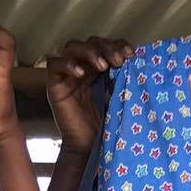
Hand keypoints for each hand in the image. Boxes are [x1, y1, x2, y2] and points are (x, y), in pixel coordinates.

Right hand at [44, 35, 133, 152]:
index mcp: (98, 70)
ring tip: (102, 66)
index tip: (131, 54)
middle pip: (91, 43)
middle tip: (118, 60)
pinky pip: (54, 64)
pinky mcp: (54, 85)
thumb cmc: (104, 125)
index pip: (106, 46)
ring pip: (72, 47)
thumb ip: (123, 79)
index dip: (118, 45)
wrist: (89, 147)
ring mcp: (67, 75)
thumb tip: (136, 61)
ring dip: (89, 52)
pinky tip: (81, 74)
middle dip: (106, 47)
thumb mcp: (118, 97)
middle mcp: (82, 68)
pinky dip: (68, 64)